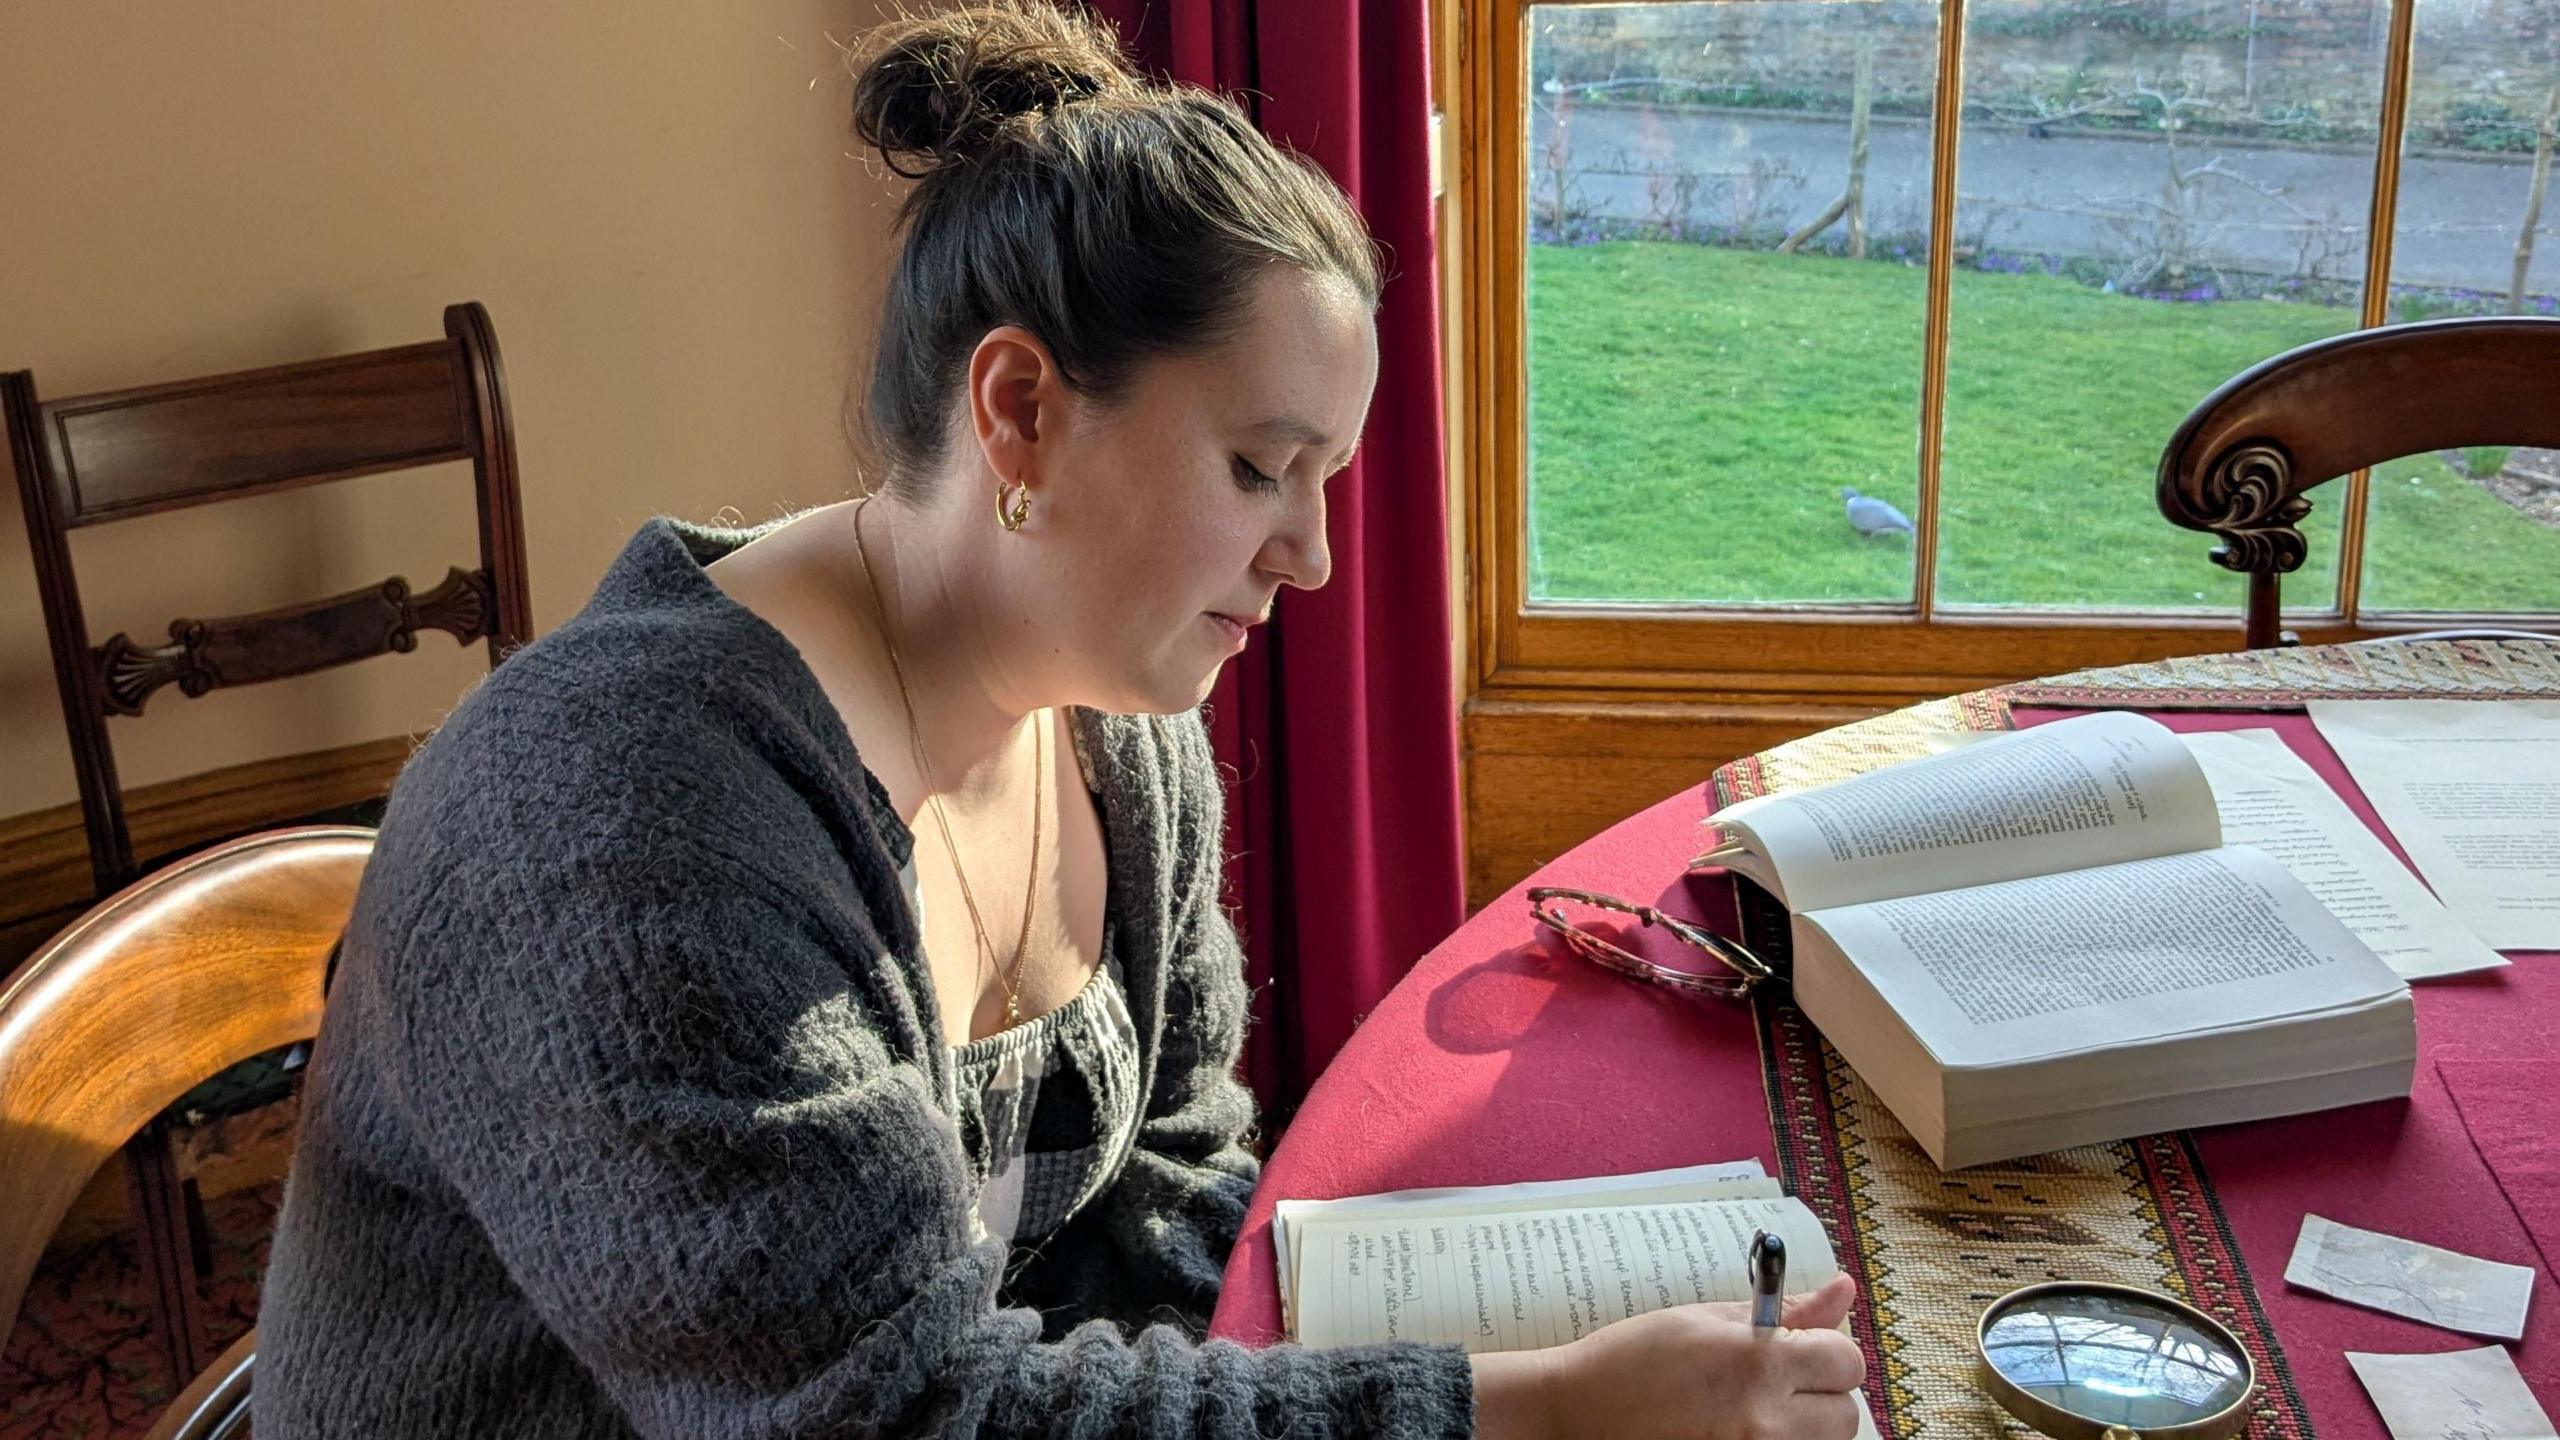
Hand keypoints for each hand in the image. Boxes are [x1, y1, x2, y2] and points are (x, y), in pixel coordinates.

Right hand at [1471, 1275, 1866, 1439]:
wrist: (1577, 1412)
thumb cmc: (1634, 1359)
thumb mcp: (1707, 1319)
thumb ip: (1785, 1311)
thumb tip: (1843, 1290)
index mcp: (1759, 1362)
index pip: (1846, 1360)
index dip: (1826, 1350)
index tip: (1800, 1350)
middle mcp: (1765, 1417)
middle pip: (1845, 1413)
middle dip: (1819, 1393)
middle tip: (1774, 1384)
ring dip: (1803, 1425)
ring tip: (1752, 1409)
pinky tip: (1737, 1428)